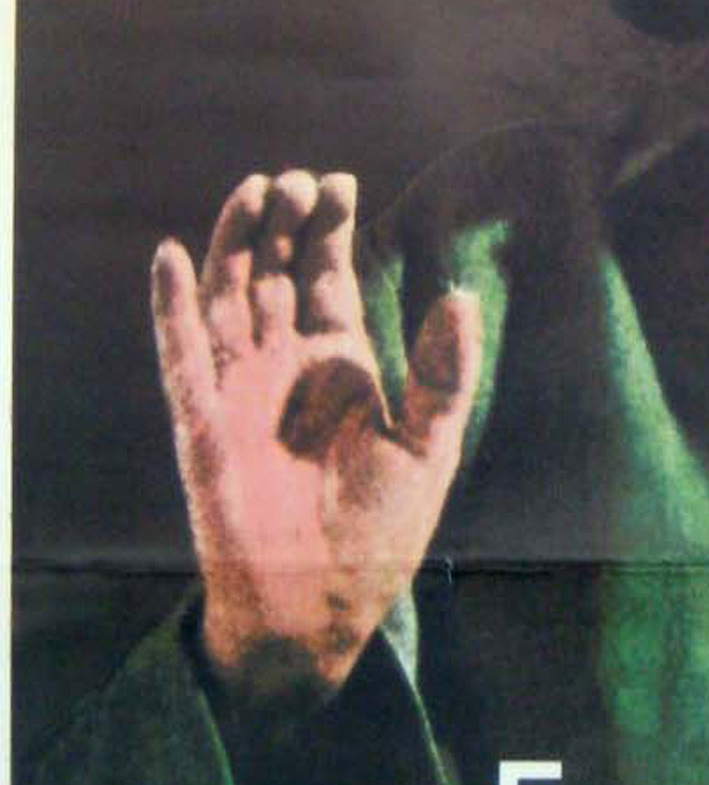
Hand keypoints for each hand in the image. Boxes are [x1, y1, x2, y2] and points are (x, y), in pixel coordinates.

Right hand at [151, 170, 480, 702]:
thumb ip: (444, 374)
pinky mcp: (202, 420)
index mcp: (338, 363)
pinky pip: (181, 353)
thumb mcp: (429, 446)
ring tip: (253, 190)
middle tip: (296, 179)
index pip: (327, 276)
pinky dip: (171, 305)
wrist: (323, 605)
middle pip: (275, 271)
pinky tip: (171, 255)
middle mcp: (285, 365)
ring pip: (228, 296)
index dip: (330, 228)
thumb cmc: (380, 533)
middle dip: (283, 222)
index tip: (339, 180)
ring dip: (234, 242)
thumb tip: (460, 297)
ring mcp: (240, 388)